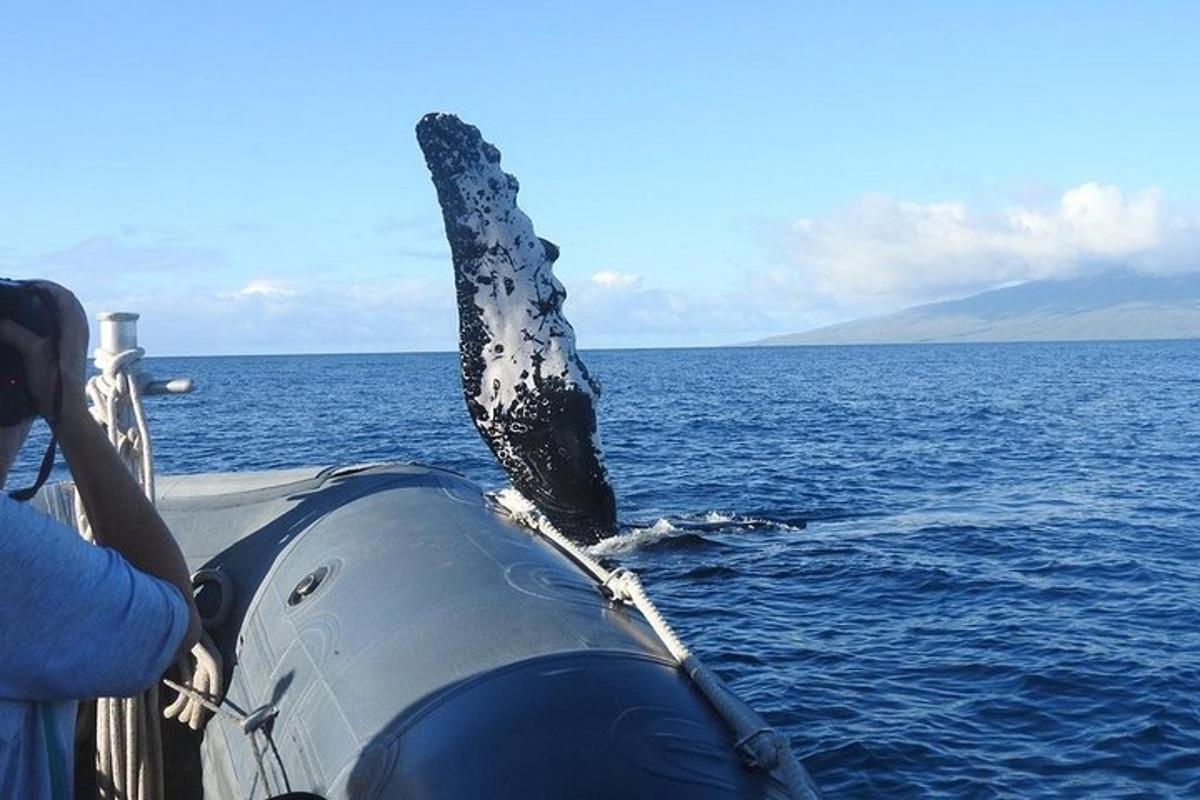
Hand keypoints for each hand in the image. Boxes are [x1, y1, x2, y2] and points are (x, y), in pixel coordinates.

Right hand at [0, 281, 88, 421]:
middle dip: (43, 293)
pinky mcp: (70, 349)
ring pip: (62, 313)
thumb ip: (14, 331)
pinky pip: (60, 325)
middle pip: (63, 301)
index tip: (24, 284)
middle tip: (21, 291)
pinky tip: (30, 325)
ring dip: (45, 305)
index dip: (43, 285)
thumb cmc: (55, 381)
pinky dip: (46, 318)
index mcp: (75, 325)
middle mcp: (79, 329)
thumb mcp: (32, 351)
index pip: (62, 294)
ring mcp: (76, 339)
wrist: (66, 409)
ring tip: (23, 304)